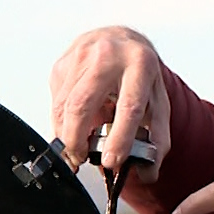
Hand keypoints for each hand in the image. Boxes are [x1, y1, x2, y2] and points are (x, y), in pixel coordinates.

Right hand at [48, 26, 173, 171]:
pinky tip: (72, 129)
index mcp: (140, 66)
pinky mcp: (61, 64)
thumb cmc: (140, 75)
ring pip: (63, 105)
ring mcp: (80, 57)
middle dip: (77, 140)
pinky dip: (61, 122)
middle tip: (81, 160)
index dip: (119, 137)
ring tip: (76, 151)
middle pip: (82, 104)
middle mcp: (108, 56)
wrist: (121, 40)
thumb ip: (157, 139)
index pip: (128, 106)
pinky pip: (56, 101)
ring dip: (65, 135)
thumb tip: (147, 173)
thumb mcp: (158, 102)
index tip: (112, 161)